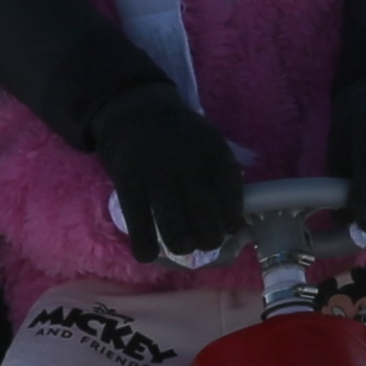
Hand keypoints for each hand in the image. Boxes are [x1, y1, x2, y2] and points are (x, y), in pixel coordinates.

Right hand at [89, 83, 246, 265]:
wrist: (135, 111)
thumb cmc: (178, 136)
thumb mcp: (208, 143)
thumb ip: (222, 177)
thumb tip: (236, 223)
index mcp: (213, 153)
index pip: (231, 194)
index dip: (232, 217)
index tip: (229, 227)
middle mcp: (187, 165)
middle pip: (205, 216)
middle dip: (209, 238)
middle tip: (204, 240)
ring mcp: (157, 177)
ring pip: (175, 228)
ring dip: (183, 245)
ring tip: (183, 245)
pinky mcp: (130, 186)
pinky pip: (140, 226)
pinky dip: (145, 247)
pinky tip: (148, 253)